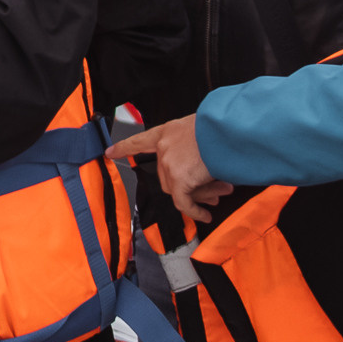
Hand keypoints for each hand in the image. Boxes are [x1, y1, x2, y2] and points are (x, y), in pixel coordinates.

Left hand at [107, 116, 231, 224]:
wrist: (231, 128)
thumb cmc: (222, 126)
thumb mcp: (202, 128)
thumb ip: (194, 146)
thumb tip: (203, 169)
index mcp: (168, 131)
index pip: (140, 141)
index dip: (125, 147)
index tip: (110, 151)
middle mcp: (164, 147)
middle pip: (167, 175)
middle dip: (192, 185)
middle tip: (215, 190)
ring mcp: (169, 164)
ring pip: (178, 190)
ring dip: (200, 194)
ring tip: (223, 191)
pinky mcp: (179, 179)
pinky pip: (184, 203)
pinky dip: (195, 211)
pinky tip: (205, 215)